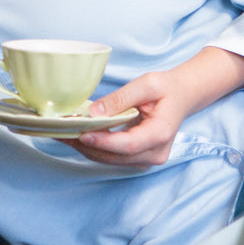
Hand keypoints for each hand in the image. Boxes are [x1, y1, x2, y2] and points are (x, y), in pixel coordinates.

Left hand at [73, 47, 243, 167]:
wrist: (182, 97)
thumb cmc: (167, 88)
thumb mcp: (147, 84)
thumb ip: (121, 98)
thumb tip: (94, 112)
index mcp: (162, 133)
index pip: (129, 144)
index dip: (104, 142)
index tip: (82, 134)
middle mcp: (156, 153)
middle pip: (115, 156)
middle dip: (87, 146)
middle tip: (61, 132)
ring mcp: (148, 159)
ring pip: (110, 160)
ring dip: (86, 149)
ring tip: (63, 134)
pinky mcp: (138, 159)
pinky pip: (112, 158)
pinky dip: (94, 149)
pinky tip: (77, 137)